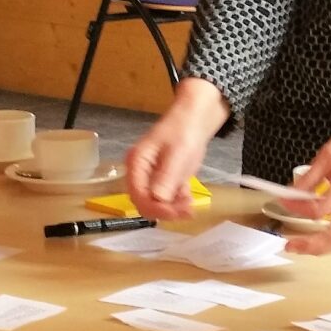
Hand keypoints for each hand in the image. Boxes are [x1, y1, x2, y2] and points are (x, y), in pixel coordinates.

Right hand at [125, 80, 230, 219]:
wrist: (194, 119)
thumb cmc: (183, 131)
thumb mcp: (177, 153)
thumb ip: (166, 176)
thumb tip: (157, 200)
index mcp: (136, 163)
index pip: (138, 194)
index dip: (155, 207)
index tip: (176, 212)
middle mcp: (140, 173)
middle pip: (145, 202)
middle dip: (164, 210)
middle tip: (187, 210)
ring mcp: (151, 177)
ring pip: (156, 203)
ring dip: (172, 209)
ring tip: (191, 205)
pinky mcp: (164, 180)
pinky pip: (166, 198)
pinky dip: (177, 203)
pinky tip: (189, 199)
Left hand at [283, 88, 330, 253]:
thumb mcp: (329, 154)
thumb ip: (310, 177)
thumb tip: (292, 193)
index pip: (317, 210)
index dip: (296, 209)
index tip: (283, 201)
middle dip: (312, 247)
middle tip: (291, 245)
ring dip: (321, 245)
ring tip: (301, 243)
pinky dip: (329, 235)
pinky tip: (315, 229)